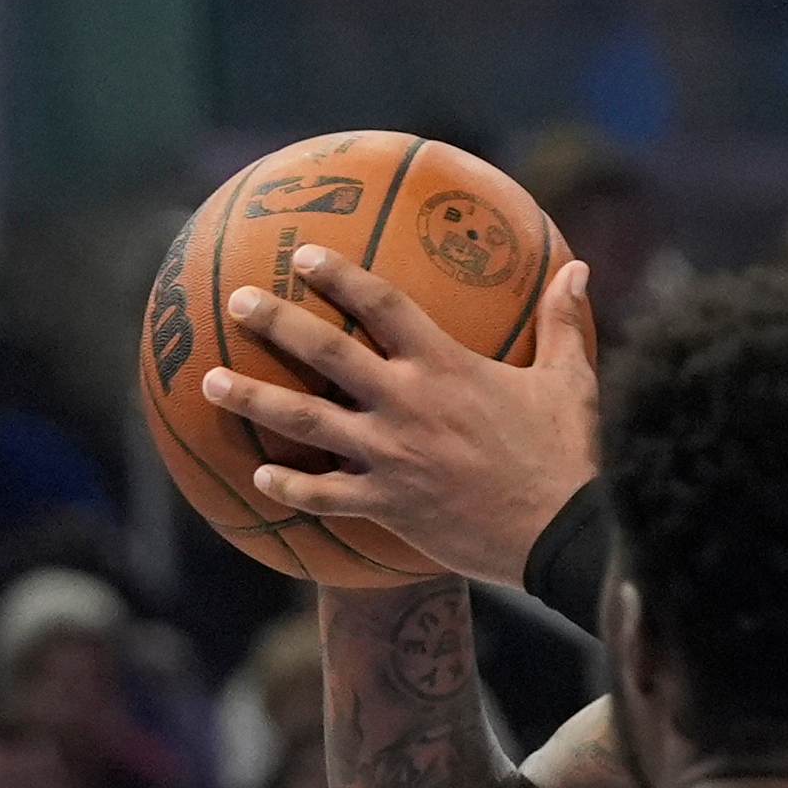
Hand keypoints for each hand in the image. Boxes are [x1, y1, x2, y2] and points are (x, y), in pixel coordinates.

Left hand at [199, 247, 597, 588]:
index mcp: (447, 366)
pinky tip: (260, 476)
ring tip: (209, 383)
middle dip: (275, 322)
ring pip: (306, 421)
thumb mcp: (572, 382)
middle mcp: (407, 403)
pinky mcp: (389, 504)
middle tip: (237, 302)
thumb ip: (563, 323)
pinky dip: (289, 486)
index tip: (302, 254)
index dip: (339, 274)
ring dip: (253, 399)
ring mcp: (391, 456)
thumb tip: (577, 268)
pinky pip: (324, 494)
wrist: (563, 534)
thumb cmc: (569, 456)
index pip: (381, 304)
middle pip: (325, 352)